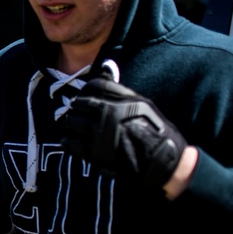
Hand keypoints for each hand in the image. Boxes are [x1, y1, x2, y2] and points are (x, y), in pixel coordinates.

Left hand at [62, 79, 186, 188]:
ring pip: (74, 122)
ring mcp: (102, 133)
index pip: (96, 86)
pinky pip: (73, 143)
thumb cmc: (157, 134)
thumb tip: (106, 70)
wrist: (163, 163)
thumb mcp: (145, 106)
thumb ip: (123, 92)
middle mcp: (112, 114)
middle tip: (76, 112)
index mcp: (125, 101)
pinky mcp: (97, 153)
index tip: (84, 96)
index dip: (87, 90)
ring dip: (71, 123)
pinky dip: (68, 142)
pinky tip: (69, 141)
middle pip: (81, 103)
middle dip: (76, 107)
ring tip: (73, 126)